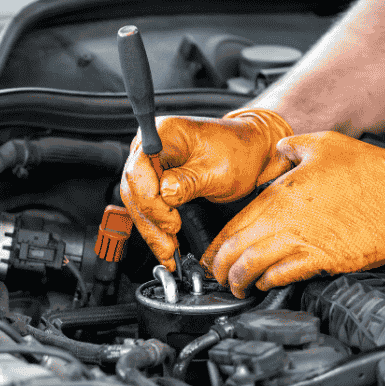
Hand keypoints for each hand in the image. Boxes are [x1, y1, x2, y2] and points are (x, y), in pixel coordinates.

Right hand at [119, 108, 292, 271]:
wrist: (250, 153)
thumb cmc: (238, 152)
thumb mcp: (218, 169)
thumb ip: (189, 182)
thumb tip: (165, 194)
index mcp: (164, 133)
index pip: (139, 169)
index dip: (151, 200)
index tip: (171, 221)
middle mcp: (150, 146)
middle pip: (134, 189)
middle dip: (150, 222)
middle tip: (167, 246)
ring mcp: (151, 163)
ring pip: (137, 203)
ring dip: (151, 229)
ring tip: (167, 252)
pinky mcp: (155, 180)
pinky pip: (147, 206)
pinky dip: (156, 227)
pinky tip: (165, 244)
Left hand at [201, 132, 384, 297]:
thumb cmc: (372, 170)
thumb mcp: (323, 144)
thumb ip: (290, 148)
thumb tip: (276, 151)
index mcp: (281, 193)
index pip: (234, 224)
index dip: (216, 245)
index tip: (210, 256)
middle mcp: (286, 219)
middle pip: (236, 249)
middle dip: (219, 268)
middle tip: (216, 277)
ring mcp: (305, 241)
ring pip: (253, 267)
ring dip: (239, 281)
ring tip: (236, 287)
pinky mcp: (326, 260)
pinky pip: (285, 276)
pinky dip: (269, 282)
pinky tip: (266, 284)